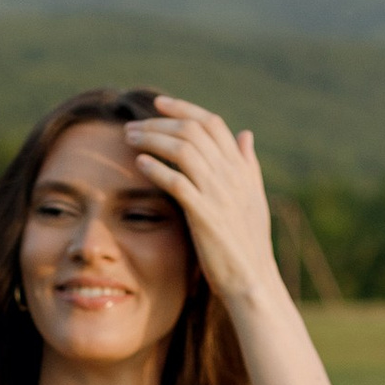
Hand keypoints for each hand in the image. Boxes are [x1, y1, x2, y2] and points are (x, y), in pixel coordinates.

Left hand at [127, 101, 277, 304]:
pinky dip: (157, 168)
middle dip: (158, 123)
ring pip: (183, 149)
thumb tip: (245, 134)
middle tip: (132, 126)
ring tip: (130, 139)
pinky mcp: (205, 215)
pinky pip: (177, 182)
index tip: (158, 104)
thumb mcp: (254, 198)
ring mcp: (219, 194)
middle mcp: (232, 175)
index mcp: (241, 168)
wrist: (252, 280)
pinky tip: (140, 163)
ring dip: (152, 139)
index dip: (184, 108)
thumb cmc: (249, 242)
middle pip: (192, 131)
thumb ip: (248, 164)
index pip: (212, 123)